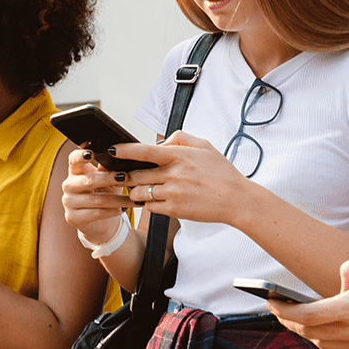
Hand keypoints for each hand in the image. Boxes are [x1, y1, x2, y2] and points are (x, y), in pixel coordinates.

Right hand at [61, 147, 132, 241]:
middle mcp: (69, 185)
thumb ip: (108, 168)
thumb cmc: (104, 195)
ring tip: (135, 199)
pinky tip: (123, 209)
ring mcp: (68, 202)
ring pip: (97, 199)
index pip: (74, 160)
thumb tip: (120, 155)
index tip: (91, 154)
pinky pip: (97, 213)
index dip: (81, 156)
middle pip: (89, 180)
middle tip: (127, 177)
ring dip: (119, 199)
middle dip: (110, 178)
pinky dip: (113, 211)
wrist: (100, 223)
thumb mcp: (108, 179)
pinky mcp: (73, 218)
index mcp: (75, 171)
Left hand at [113, 131, 253, 225]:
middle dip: (126, 176)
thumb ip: (181, 138)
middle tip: (122, 175)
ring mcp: (172, 193)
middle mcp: (173, 174)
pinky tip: (154, 200)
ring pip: (138, 193)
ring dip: (135, 192)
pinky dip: (147, 203)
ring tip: (140, 189)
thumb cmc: (222, 173)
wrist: (237, 199)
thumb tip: (161, 142)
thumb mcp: (205, 146)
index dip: (124, 150)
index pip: (143, 151)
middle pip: (135, 175)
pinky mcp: (174, 210)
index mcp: (179, 156)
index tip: (112, 150)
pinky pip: (149, 207)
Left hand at [268, 248, 348, 348]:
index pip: (305, 316)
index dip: (283, 312)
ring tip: (301, 319)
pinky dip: (330, 338)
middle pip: (311, 334)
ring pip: (327, 344)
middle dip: (291, 323)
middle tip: (280, 311)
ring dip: (310, 333)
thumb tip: (341, 282)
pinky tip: (330, 326)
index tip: (271, 303)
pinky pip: (345, 348)